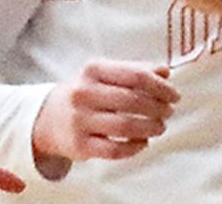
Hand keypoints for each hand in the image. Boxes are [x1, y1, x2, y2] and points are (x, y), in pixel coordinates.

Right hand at [30, 62, 176, 167]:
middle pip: (132, 101)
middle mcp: (84, 93)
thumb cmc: (86, 93)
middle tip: (169, 111)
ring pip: (125, 126)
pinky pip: (114, 150)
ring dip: (150, 127)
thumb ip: (136, 70)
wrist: (48, 118)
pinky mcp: (80, 145)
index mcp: (94, 70)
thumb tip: (165, 72)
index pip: (135, 76)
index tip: (174, 94)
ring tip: (160, 127)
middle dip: (158, 108)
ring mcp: (80, 120)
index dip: (160, 87)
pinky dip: (134, 147)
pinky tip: (143, 142)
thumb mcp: (105, 74)